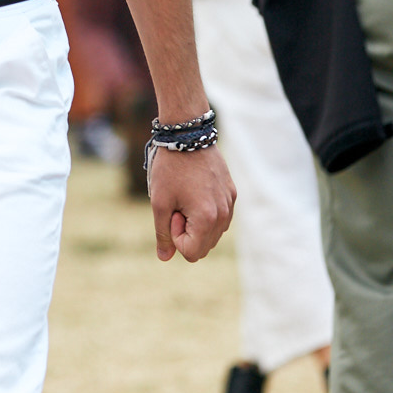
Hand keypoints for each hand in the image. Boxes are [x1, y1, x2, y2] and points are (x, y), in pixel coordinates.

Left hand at [148, 144, 235, 261]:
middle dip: (187, 232)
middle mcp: (224, 214)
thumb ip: (163, 233)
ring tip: (186, 197)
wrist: (188, 135)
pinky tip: (195, 192)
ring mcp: (230, 203)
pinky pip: (220, 218)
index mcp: (207, 219)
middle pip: (204, 246)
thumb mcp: (160, 202)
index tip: (172, 213)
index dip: (176, 237)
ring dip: (197, 223)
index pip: (192, 253)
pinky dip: (207, 213)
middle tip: (178, 204)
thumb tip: (164, 257)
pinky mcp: (232, 193)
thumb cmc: (170, 168)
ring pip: (213, 234)